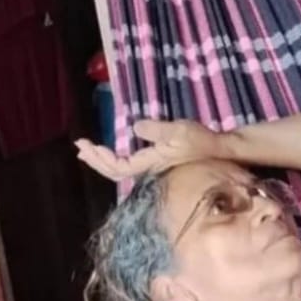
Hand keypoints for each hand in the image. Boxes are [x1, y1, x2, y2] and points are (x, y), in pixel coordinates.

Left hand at [74, 119, 223, 180]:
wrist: (221, 149)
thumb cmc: (202, 141)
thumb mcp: (180, 131)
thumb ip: (157, 130)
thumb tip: (135, 128)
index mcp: (151, 163)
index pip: (117, 167)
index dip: (99, 159)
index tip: (86, 145)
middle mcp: (149, 168)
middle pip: (115, 172)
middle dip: (96, 160)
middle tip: (80, 146)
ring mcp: (153, 166)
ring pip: (120, 169)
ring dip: (102, 160)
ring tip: (88, 150)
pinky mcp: (158, 162)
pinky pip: (129, 164)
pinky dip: (115, 158)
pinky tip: (111, 152)